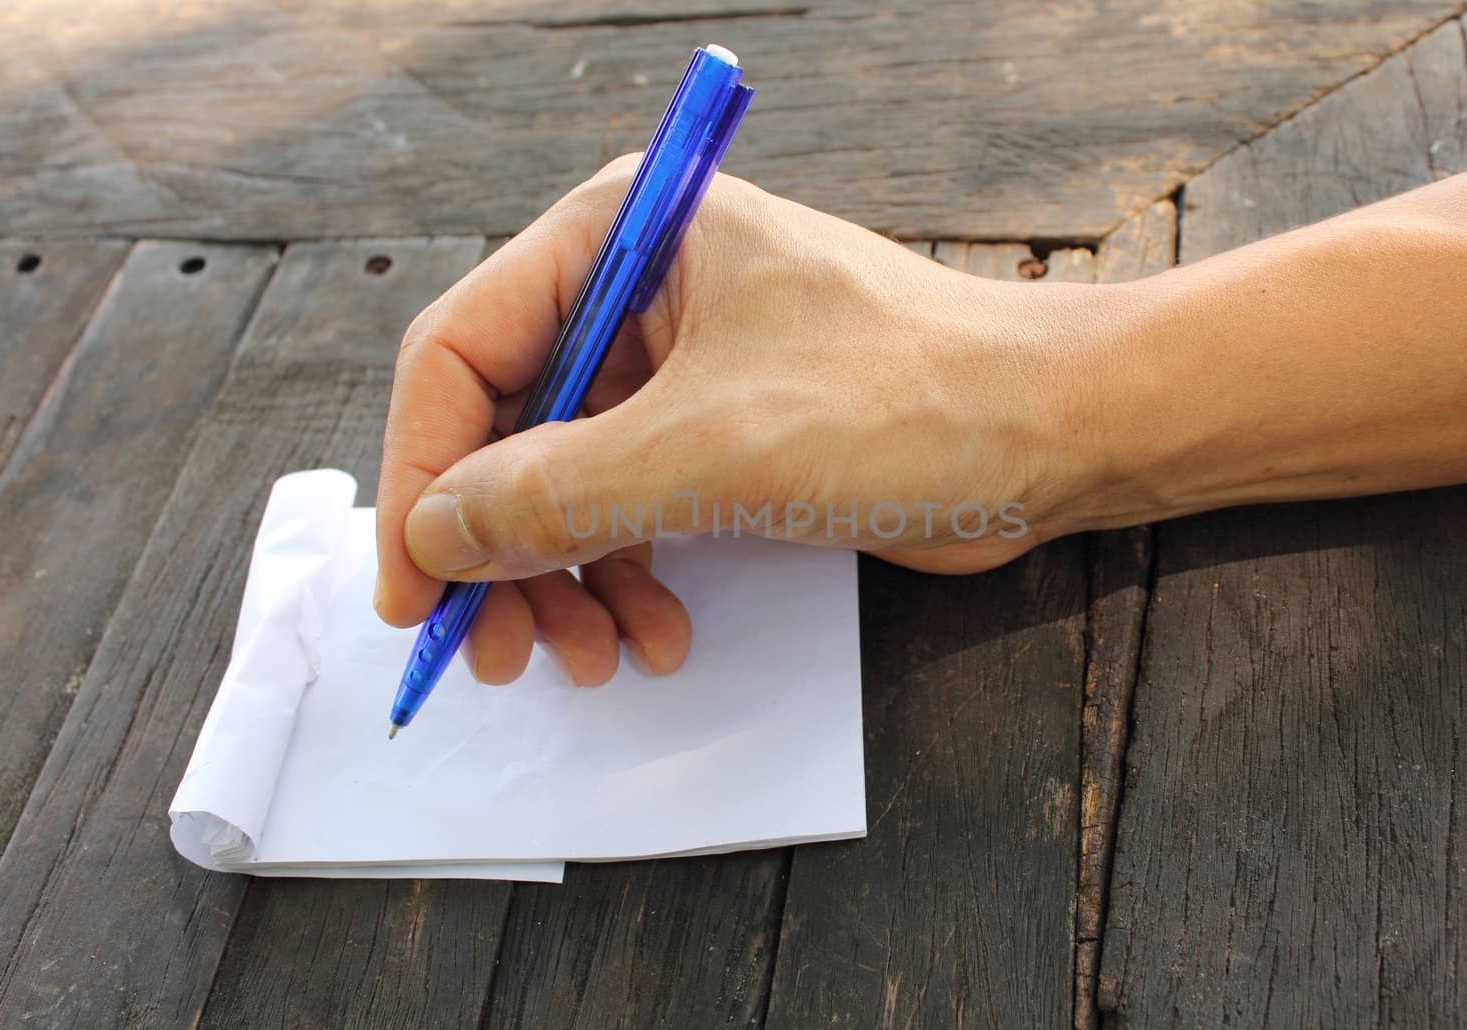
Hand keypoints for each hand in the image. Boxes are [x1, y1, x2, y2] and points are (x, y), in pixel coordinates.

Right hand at [374, 156, 1111, 685]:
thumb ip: (551, 492)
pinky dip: (626, 579)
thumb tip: (430, 534)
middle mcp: (636, 291)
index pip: (460, 350)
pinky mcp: (720, 431)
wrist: (1055, 434)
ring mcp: (678, 365)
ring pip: (562, 483)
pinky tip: (653, 640)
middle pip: (503, 428)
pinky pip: (630, 509)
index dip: (419, 476)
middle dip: (499, 550)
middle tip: (496, 654)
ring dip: (564, 582)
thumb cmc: (905, 402)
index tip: (411, 591)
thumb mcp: (708, 450)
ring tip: (592, 661)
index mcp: (620, 236)